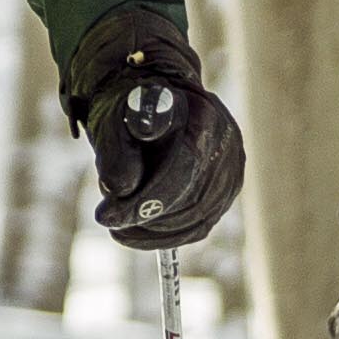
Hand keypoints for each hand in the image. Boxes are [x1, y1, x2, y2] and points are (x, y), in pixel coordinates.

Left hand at [76, 14, 242, 248]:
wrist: (154, 102)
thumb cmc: (130, 109)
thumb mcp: (111, 119)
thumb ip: (115, 151)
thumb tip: (121, 189)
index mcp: (202, 115)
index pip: (181, 168)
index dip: (144, 199)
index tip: (106, 216)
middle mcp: (227, 143)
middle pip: (191, 198)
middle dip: (145, 216)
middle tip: (109, 220)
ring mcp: (232, 169)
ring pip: (196, 219)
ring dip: (152, 229)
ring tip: (119, 221)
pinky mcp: (226, 192)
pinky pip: (199, 226)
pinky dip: (165, 236)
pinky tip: (136, 231)